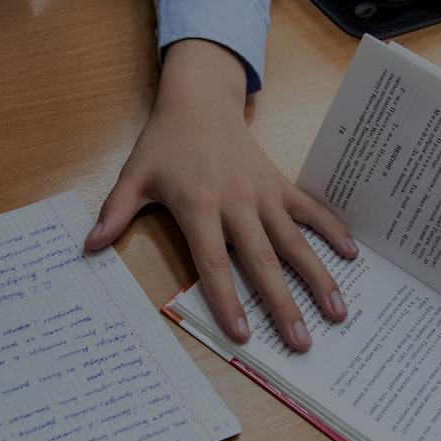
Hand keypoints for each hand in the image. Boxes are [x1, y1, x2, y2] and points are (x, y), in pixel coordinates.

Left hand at [84, 40, 357, 351]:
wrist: (200, 99)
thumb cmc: (165, 142)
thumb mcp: (134, 176)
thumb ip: (115, 213)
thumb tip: (88, 247)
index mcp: (199, 206)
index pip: (213, 262)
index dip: (227, 299)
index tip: (242, 335)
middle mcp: (237, 203)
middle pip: (263, 261)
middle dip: (284, 304)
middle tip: (302, 342)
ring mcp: (263, 194)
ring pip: (294, 241)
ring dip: (318, 277)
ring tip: (338, 312)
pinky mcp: (280, 183)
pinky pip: (311, 209)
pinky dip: (332, 229)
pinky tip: (353, 255)